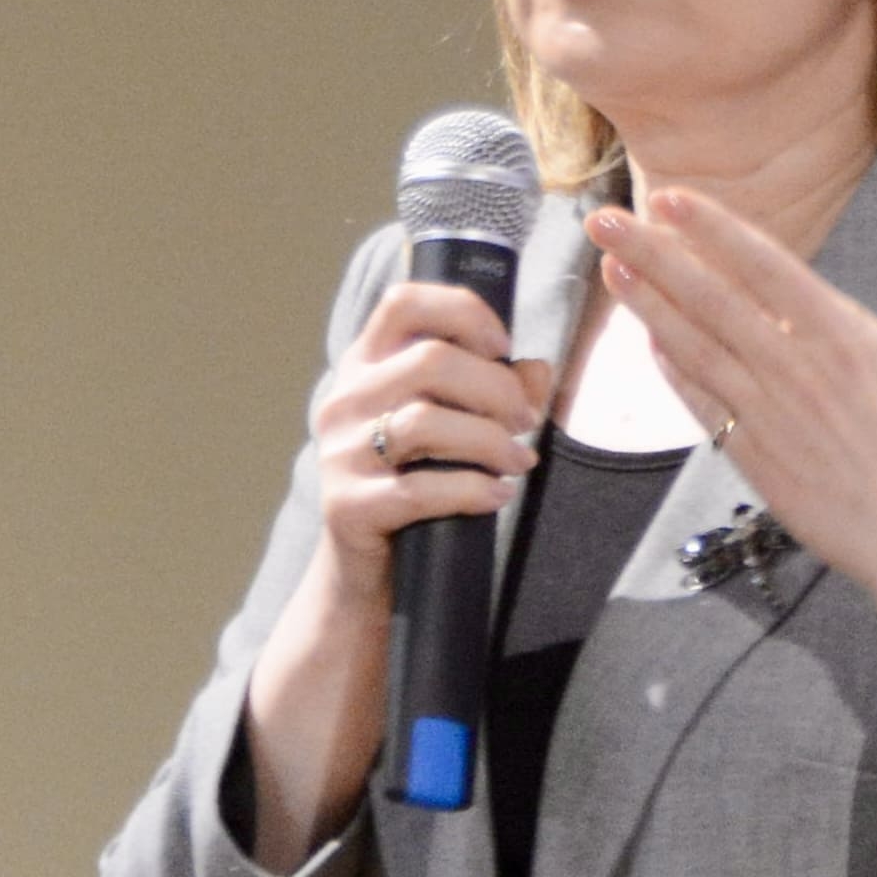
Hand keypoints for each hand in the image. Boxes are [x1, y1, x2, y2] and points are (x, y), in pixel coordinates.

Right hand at [296, 276, 552, 601]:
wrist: (368, 573)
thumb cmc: (418, 486)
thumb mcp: (456, 429)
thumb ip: (497, 390)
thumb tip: (537, 370)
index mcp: (365, 366)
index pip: (403, 303)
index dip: (462, 311)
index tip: (503, 345)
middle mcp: (344, 400)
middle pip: (430, 361)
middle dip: (496, 389)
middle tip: (526, 421)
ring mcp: (339, 454)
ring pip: (424, 422)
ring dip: (490, 440)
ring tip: (519, 461)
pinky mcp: (347, 506)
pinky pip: (419, 489)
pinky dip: (472, 489)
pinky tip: (498, 494)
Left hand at [584, 186, 876, 783]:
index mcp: (846, 336)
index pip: (766, 265)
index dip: (712, 229)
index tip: (669, 197)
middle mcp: (798, 369)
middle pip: (711, 298)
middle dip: (653, 254)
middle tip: (600, 219)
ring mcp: (771, 417)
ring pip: (695, 349)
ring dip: (648, 306)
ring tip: (609, 268)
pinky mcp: (758, 462)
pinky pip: (703, 408)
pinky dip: (672, 374)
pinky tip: (646, 344)